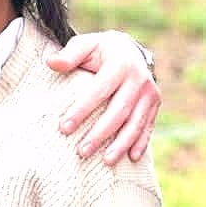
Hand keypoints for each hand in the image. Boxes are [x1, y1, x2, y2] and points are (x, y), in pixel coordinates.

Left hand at [46, 30, 159, 164]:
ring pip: (135, 122)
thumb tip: (50, 62)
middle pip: (118, 111)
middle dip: (100, 133)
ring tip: (106, 161)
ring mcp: (149, 92)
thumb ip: (69, 55)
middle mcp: (139, 78)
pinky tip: (132, 158)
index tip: (64, 128)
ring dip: (121, 143)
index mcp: (120, 64)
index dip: (82, 110)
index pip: (99, 90)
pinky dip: (141, 142)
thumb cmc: (100, 51)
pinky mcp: (155, 103)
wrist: (128, 48)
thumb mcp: (85, 46)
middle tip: (82, 151)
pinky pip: (148, 125)